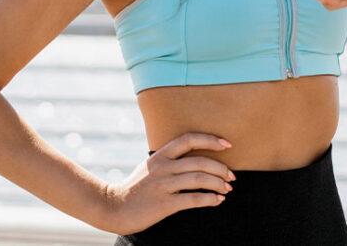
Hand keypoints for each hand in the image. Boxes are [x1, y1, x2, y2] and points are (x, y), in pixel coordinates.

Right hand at [102, 133, 235, 233]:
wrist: (114, 207)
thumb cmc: (136, 187)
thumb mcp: (150, 167)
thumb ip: (169, 160)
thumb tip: (197, 158)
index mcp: (160, 155)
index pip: (189, 139)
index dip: (210, 139)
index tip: (227, 145)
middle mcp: (163, 167)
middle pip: (200, 161)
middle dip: (221, 168)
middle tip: (232, 176)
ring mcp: (163, 185)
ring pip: (199, 179)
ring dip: (218, 183)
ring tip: (227, 188)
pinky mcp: (163, 204)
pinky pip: (193, 199)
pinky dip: (210, 199)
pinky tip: (217, 200)